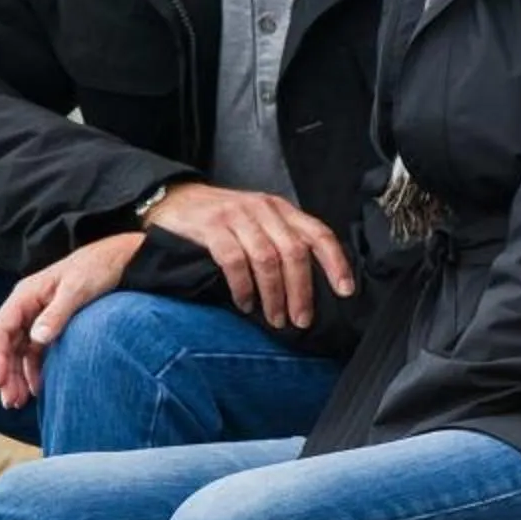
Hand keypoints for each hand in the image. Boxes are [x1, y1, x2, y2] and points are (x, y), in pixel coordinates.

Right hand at [0, 232, 144, 411]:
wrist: (118, 259)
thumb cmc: (96, 269)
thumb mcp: (77, 290)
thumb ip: (57, 313)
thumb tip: (37, 338)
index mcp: (25, 295)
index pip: (0, 330)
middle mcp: (27, 307)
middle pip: (7, 344)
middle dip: (6, 373)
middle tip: (10, 401)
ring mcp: (38, 316)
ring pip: (20, 351)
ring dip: (18, 376)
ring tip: (18, 402)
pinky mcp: (52, 325)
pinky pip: (35, 351)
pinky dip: (34, 370)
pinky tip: (37, 388)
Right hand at [141, 183, 353, 330]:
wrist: (175, 200)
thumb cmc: (222, 218)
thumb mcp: (258, 222)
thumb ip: (282, 241)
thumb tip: (310, 285)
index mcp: (281, 209)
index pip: (318, 233)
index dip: (336, 263)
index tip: (345, 291)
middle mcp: (263, 209)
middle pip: (294, 252)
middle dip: (301, 291)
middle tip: (301, 319)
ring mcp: (237, 216)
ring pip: (267, 259)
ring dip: (274, 295)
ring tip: (275, 318)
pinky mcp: (211, 227)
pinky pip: (234, 261)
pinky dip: (243, 287)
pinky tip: (245, 304)